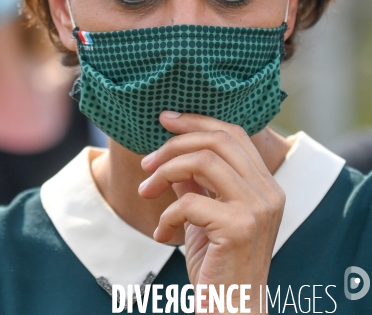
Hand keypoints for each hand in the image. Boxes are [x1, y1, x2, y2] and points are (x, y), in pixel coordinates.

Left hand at [139, 112, 285, 313]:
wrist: (234, 312)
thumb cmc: (219, 266)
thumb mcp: (206, 216)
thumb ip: (196, 184)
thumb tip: (170, 154)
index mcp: (265, 184)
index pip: (233, 133)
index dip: (197, 121)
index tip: (165, 120)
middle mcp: (268, 191)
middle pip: (218, 139)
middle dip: (175, 143)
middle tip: (146, 162)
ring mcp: (257, 208)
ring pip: (202, 161)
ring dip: (165, 171)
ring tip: (146, 191)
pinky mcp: (238, 228)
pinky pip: (189, 202)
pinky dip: (166, 215)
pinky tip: (162, 234)